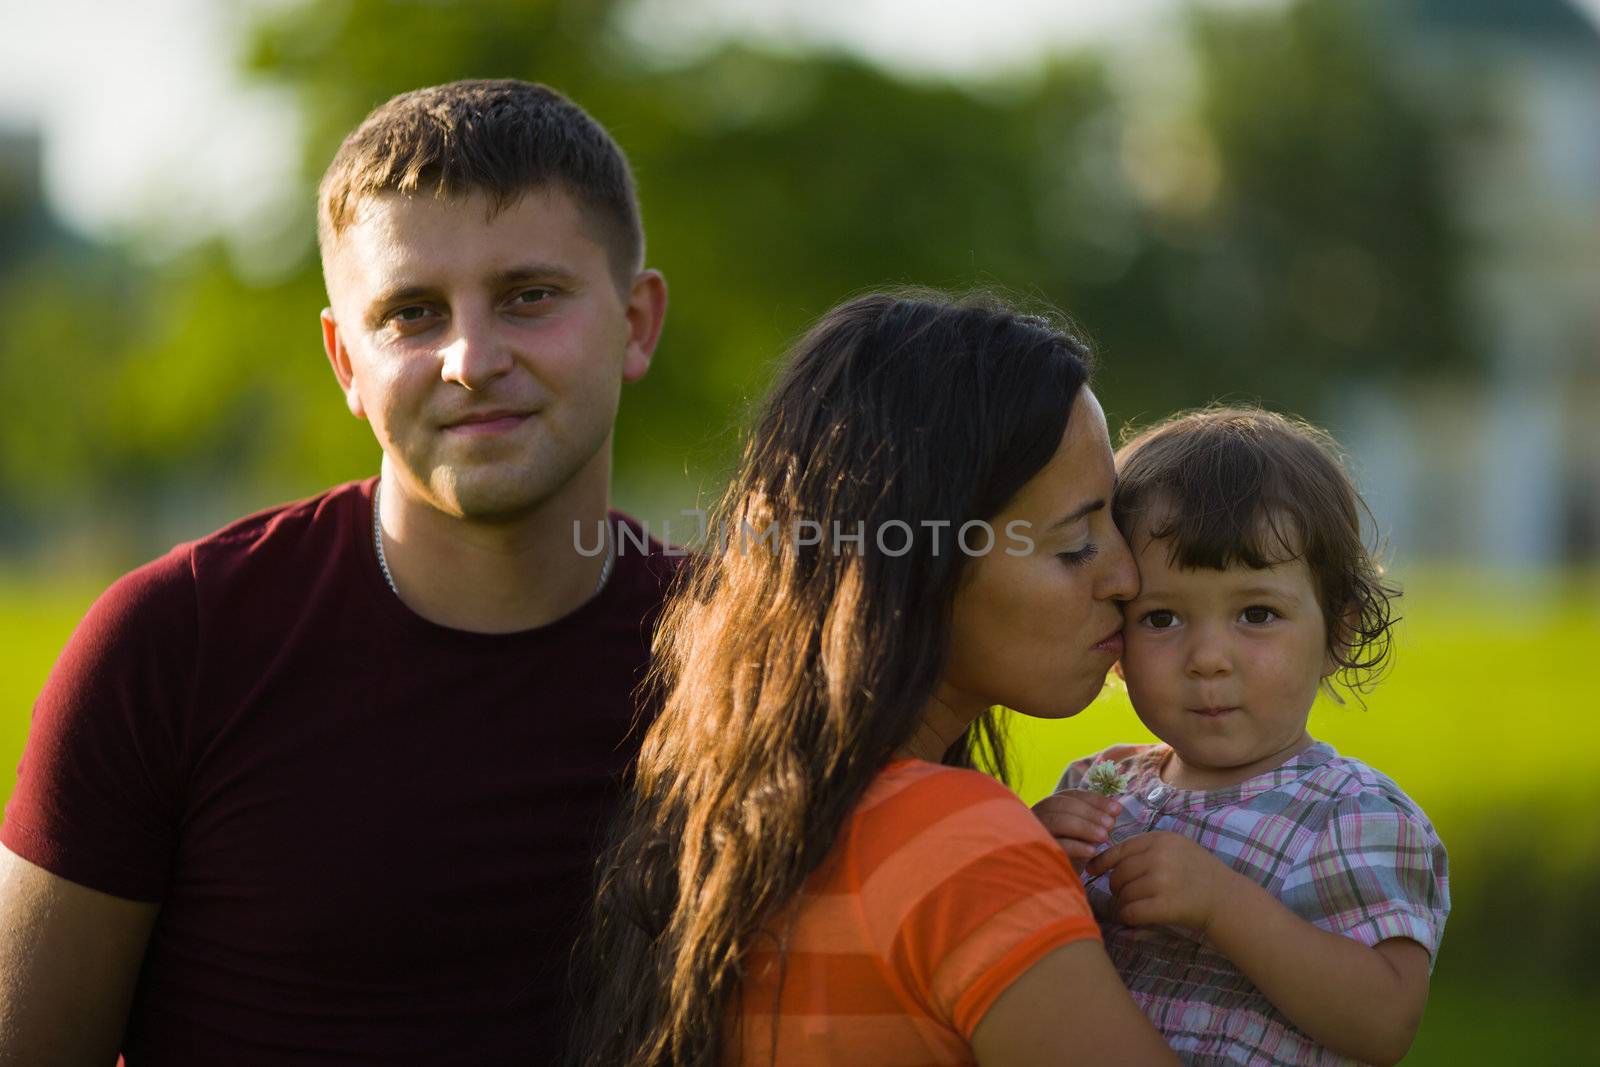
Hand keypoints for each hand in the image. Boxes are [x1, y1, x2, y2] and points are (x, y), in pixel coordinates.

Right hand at [1032, 789, 1121, 872]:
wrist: (1055, 883)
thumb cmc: (1072, 853)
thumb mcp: (1085, 834)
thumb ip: (1097, 820)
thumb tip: (1116, 809)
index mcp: (1051, 807)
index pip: (1072, 796)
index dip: (1095, 800)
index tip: (1117, 808)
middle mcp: (1039, 815)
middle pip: (1061, 804)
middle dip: (1090, 812)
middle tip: (1110, 823)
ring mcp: (1035, 832)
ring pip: (1057, 821)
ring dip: (1084, 827)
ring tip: (1104, 836)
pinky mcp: (1037, 853)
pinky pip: (1056, 845)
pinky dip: (1076, 846)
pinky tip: (1092, 851)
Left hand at [1084, 831, 1241, 933]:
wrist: (1226, 898)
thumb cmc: (1197, 873)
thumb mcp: (1175, 848)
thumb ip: (1145, 849)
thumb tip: (1101, 859)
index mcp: (1161, 839)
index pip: (1120, 849)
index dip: (1102, 861)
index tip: (1092, 870)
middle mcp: (1160, 857)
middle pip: (1119, 874)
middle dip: (1116, 887)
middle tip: (1124, 895)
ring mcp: (1163, 881)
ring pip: (1123, 894)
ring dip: (1124, 903)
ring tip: (1136, 905)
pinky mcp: (1166, 905)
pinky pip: (1131, 912)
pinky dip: (1128, 917)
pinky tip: (1136, 917)